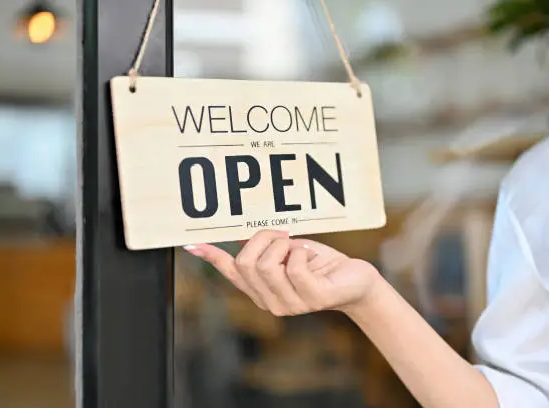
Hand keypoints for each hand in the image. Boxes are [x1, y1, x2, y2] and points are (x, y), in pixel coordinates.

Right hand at [184, 230, 381, 315]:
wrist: (355, 281)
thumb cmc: (320, 264)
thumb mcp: (288, 252)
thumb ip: (266, 249)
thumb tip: (240, 235)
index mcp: (261, 290)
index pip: (232, 272)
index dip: (212, 257)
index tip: (192, 244)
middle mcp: (270, 302)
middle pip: (246, 262)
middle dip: (264, 239)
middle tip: (285, 236)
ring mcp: (290, 304)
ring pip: (267, 265)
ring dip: (285, 245)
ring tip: (301, 249)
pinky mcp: (312, 298)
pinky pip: (294, 266)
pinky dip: (301, 252)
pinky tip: (311, 257)